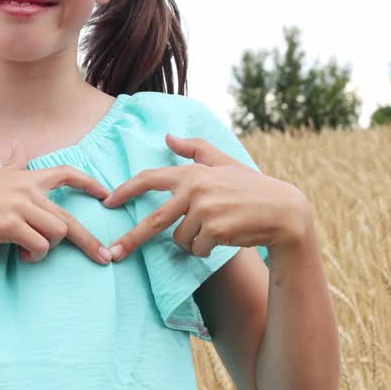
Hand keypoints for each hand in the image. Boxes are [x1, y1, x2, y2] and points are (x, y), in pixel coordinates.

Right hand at [0, 138, 112, 264]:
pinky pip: (40, 246)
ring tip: (29, 252)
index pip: (66, 172)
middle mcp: (26, 188)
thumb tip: (18, 145)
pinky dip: (34, 256)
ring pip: (57, 232)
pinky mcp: (11, 224)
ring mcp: (19, 205)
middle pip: (68, 217)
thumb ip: (12, 164)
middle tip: (104, 257)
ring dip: (46, 248)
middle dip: (89, 241)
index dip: (89, 183)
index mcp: (25, 177)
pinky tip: (21, 256)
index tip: (106, 195)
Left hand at [101, 133, 312, 261]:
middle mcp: (194, 189)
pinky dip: (206, 250)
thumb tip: (169, 136)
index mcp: (191, 172)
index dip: (125, 190)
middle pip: (153, 220)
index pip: (149, 178)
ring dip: (193, 241)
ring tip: (215, 229)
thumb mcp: (224, 161)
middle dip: (131, 239)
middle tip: (112, 253)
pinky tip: (223, 238)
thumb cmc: (252, 186)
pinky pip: (197, 249)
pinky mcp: (214, 229)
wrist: (283, 211)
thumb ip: (195, 148)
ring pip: (180, 239)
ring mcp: (204, 210)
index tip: (107, 202)